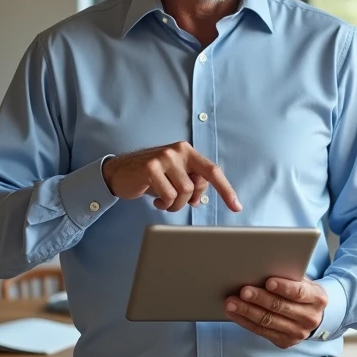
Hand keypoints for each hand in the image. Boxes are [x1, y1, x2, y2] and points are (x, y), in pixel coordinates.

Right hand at [101, 142, 240, 212]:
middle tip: (175, 201)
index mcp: (188, 151)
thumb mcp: (175, 178)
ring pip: (183, 192)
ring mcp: (164, 157)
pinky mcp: (151, 167)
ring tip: (164, 201)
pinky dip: (164, 204)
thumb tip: (200, 197)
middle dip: (187, 200)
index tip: (236, 206)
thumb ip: (192, 183)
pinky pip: (168, 194)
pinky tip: (156, 200)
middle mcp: (178, 150)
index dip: (226, 190)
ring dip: (174, 204)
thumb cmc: (152, 177)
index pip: (212, 171)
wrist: (120, 173)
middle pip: (196, 186)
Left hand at [225, 277, 326, 348]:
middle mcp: (309, 318)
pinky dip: (245, 321)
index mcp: (317, 298)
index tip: (268, 281)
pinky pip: (261, 331)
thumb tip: (263, 268)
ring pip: (268, 321)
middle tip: (243, 291)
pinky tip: (234, 313)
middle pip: (280, 307)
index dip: (283, 287)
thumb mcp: (302, 281)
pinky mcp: (285, 342)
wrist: (312, 314)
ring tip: (231, 302)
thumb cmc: (302, 292)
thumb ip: (289, 277)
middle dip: (259, 299)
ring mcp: (298, 333)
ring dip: (247, 311)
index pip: (299, 293)